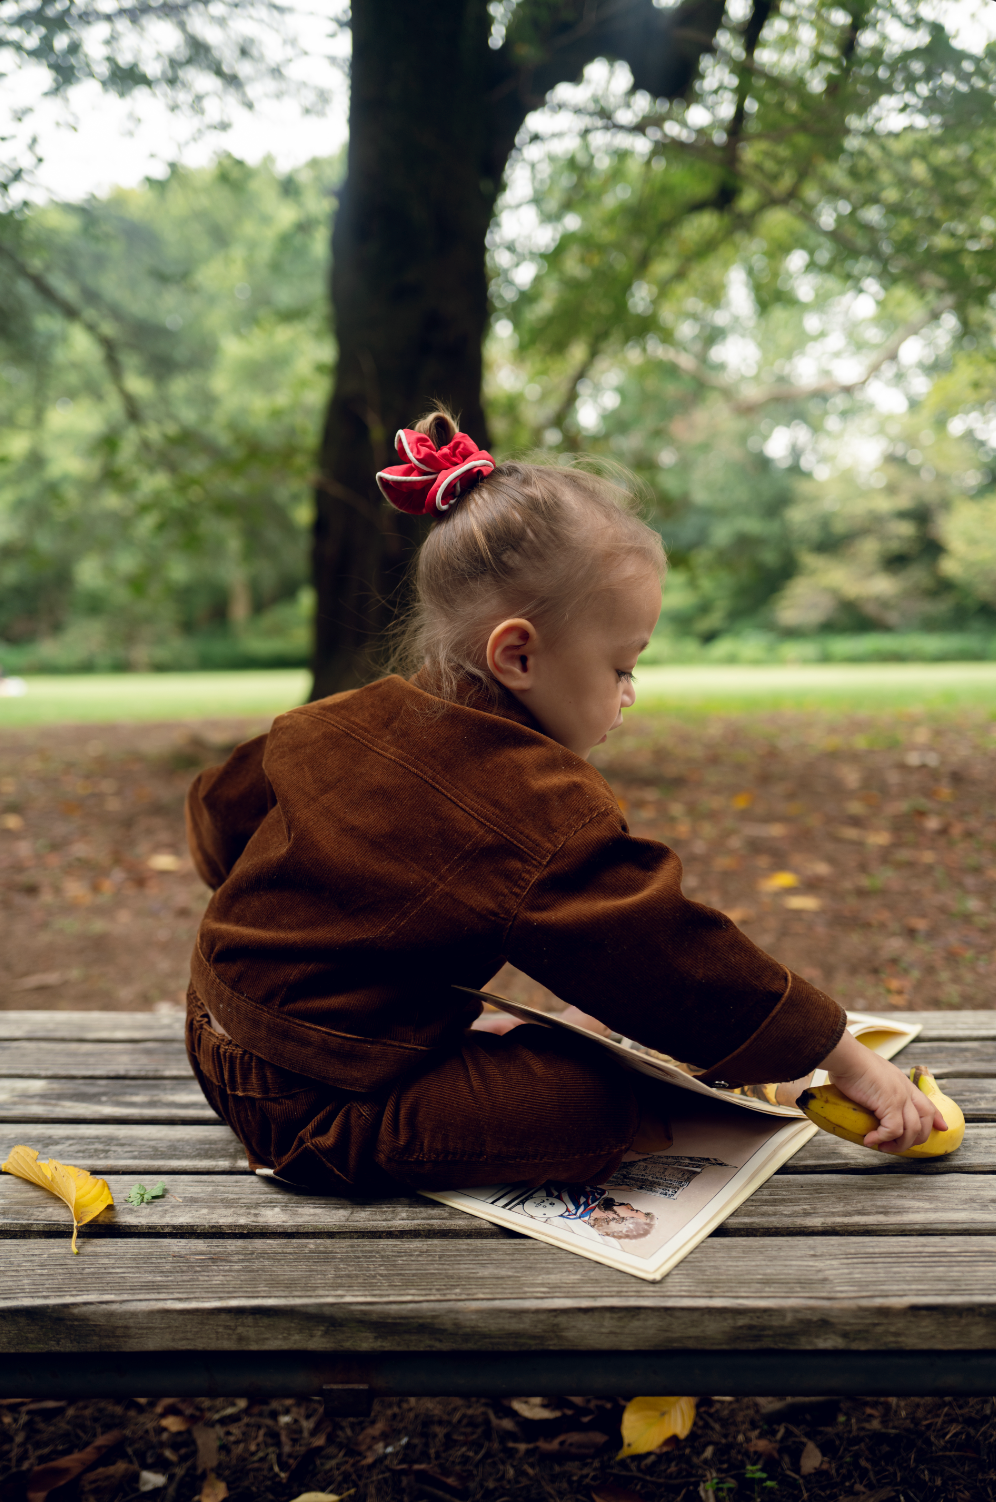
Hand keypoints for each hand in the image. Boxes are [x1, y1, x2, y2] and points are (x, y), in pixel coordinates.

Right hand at [820, 1028, 946, 1152]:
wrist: (846, 1056)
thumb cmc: (850, 1063)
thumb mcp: (870, 1074)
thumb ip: (874, 1087)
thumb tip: (863, 1096)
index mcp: (902, 1083)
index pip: (927, 1103)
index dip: (936, 1118)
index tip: (942, 1127)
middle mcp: (905, 1091)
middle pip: (925, 1121)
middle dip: (916, 1139)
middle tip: (897, 1145)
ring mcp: (900, 1098)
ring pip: (912, 1131)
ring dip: (898, 1144)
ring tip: (882, 1147)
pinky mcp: (890, 1105)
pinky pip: (893, 1131)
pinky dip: (881, 1139)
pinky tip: (869, 1140)